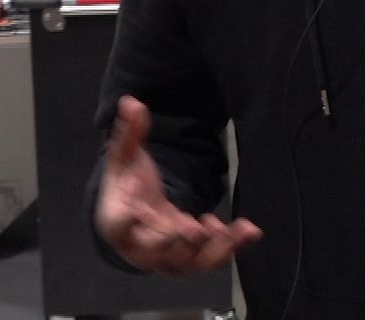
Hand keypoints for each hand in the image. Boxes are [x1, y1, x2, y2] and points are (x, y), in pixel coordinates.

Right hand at [95, 95, 261, 273]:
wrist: (132, 214)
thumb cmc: (125, 184)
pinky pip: (209, 259)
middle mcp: (140, 245)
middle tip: (194, 230)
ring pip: (189, 262)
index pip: (119, 224)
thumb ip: (129, 132)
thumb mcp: (124, 156)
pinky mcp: (188, 257)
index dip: (127, 221)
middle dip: (175, 243)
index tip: (137, 212)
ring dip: (214, 249)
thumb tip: (131, 102)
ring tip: (236, 230)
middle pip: (156, 252)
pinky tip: (247, 230)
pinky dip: (230, 248)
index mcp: (116, 219)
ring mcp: (166, 256)